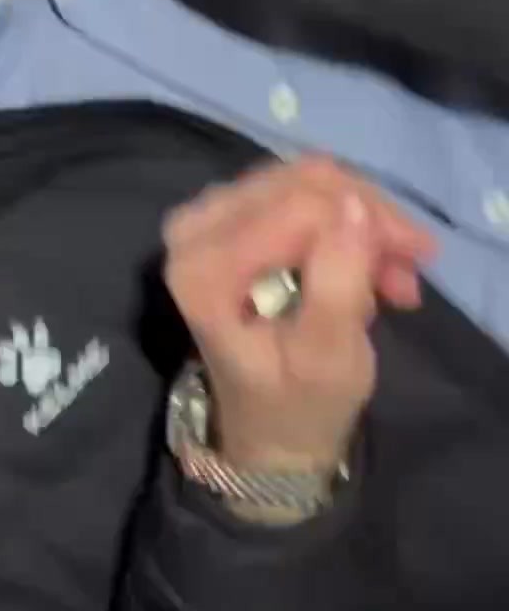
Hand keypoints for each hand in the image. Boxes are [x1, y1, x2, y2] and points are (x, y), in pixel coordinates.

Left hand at [164, 156, 436, 471]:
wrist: (271, 430)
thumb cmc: (298, 405)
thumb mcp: (328, 359)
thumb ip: (338, 283)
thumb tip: (356, 205)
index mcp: (203, 268)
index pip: (299, 209)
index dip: (366, 223)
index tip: (414, 262)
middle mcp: (194, 228)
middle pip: (302, 183)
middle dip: (368, 218)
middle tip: (409, 266)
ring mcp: (208, 216)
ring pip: (306, 180)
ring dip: (361, 221)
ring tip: (394, 276)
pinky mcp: (229, 214)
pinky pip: (297, 189)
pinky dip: (343, 221)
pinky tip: (369, 265)